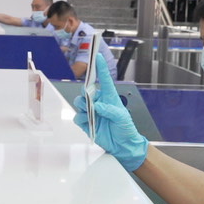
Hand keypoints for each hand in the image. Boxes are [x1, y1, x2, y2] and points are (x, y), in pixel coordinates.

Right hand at [71, 54, 147, 170]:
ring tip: (90, 112)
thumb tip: (97, 106)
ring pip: (80, 103)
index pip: (104, 80)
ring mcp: (92, 113)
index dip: (100, 68)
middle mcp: (99, 103)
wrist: (122, 146)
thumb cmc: (125, 129)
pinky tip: (88, 122)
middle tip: (89, 99)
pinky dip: (81, 118)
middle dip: (85, 93)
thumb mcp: (122, 117)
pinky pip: (78, 117)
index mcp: (109, 98)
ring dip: (82, 106)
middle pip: (86, 91)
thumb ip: (110, 110)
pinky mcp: (86, 123)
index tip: (97, 57)